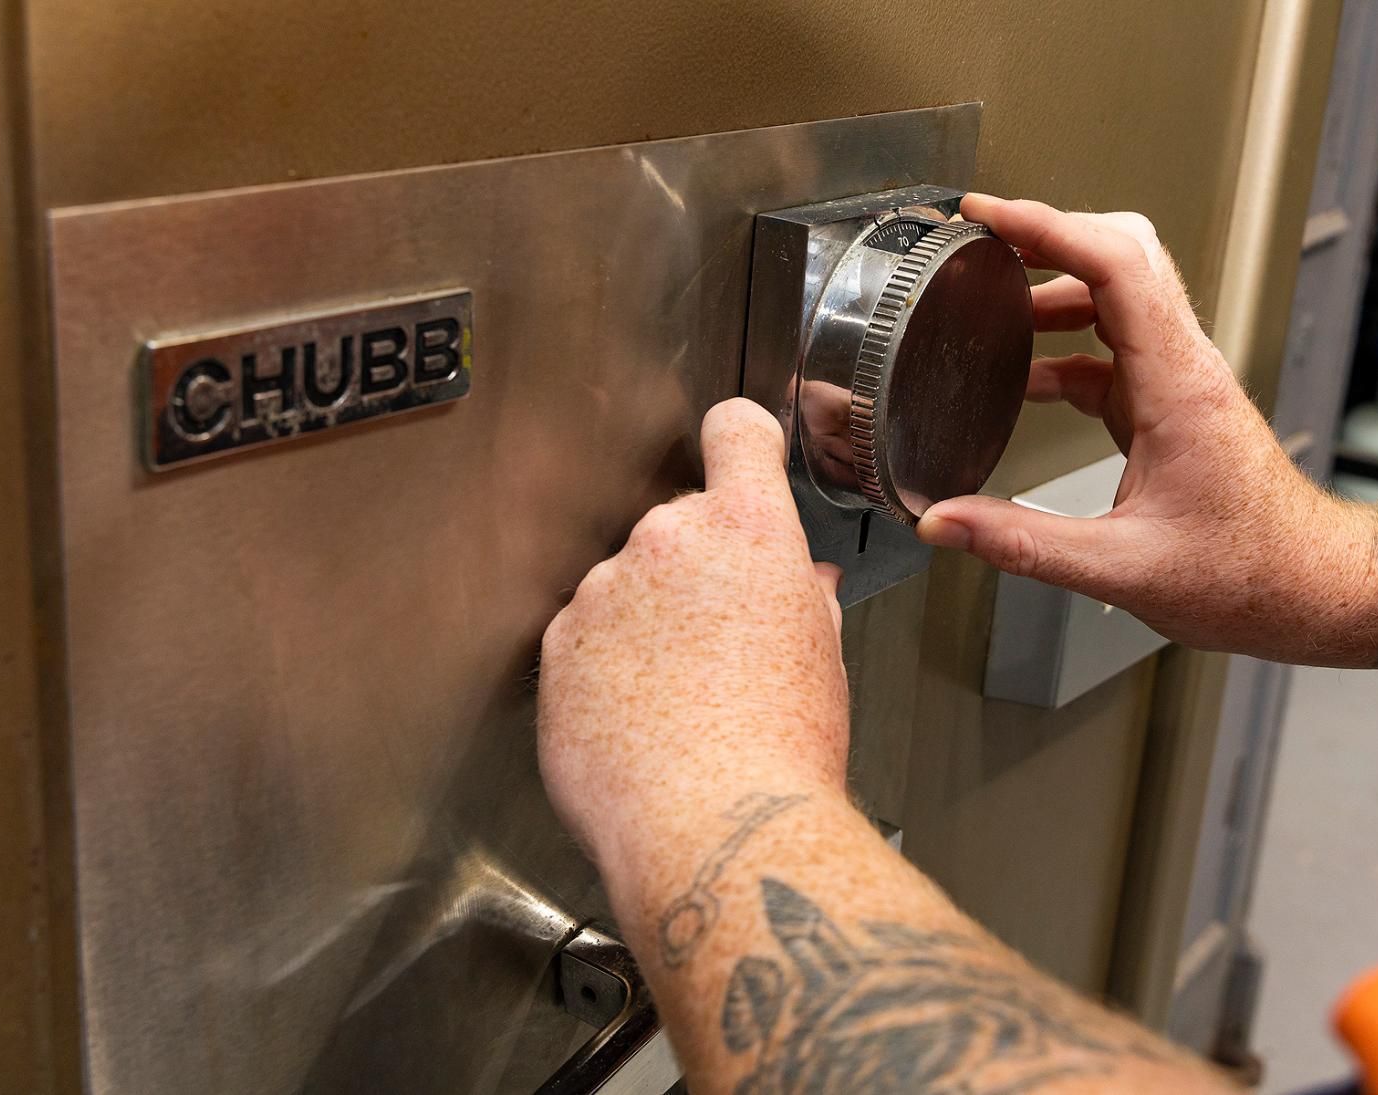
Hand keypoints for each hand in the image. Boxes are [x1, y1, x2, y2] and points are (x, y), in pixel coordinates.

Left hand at [537, 398, 848, 866]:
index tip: (738, 461)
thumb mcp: (822, 660)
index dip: (739, 444)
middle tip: (721, 645)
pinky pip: (583, 640)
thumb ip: (803, 601)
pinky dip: (603, 670)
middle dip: (694, 571)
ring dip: (643, 624)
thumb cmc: (782, 750)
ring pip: (624, 588)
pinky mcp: (555, 647)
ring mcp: (601, 591)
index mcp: (747, 529)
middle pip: (677, 527)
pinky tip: (638, 724)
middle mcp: (666, 541)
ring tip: (678, 702)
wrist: (713, 826)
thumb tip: (802, 588)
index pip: (735, 431)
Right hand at [917, 195, 1377, 664]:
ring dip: (1053, 290)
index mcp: (1178, 386)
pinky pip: (1112, 353)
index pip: (1114, 264)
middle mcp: (1183, 370)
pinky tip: (1025, 380)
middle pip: (1120, 256)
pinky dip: (1063, 350)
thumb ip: (1023, 545)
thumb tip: (944, 523)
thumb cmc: (1251, 576)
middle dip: (1047, 236)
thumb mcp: (1124, 569)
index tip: (988, 215)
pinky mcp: (1173, 409)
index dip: (1046, 227)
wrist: (1316, 591)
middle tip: (984, 239)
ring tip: (990, 301)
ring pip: (1117, 299)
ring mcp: (1181, 384)